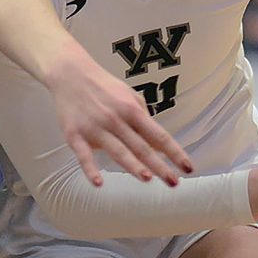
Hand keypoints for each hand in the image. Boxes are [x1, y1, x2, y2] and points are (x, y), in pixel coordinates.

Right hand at [45, 44, 193, 186]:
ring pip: (118, 151)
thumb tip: (157, 142)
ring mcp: (95, 128)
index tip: (188, 167)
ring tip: (148, 178)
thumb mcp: (129, 95)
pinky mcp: (75, 135)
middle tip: (174, 182)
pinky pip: (84, 155)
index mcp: (131, 110)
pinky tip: (98, 183)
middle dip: (159, 166)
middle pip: (141, 147)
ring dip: (133, 166)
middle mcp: (116, 119)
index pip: (158, 135)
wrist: (70, 74)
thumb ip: (143, 117)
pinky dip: (90, 170)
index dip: (175, 152)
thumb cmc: (103, 86)